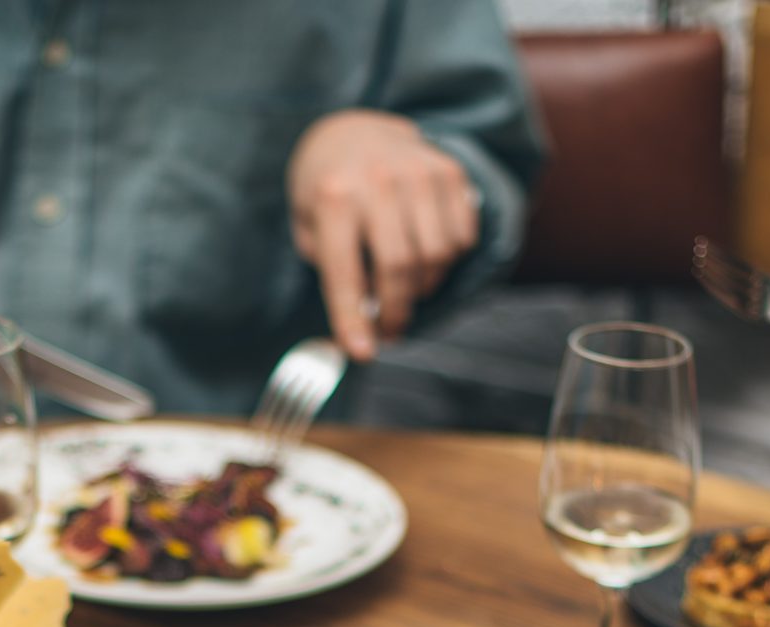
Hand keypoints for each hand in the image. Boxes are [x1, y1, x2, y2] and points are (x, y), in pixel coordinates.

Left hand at [288, 111, 478, 359]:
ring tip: (405, 286)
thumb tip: (360, 324)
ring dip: (423, 286)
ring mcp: (419, 173)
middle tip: (390, 330)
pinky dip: (449, 259)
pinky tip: (426, 255)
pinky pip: (462, 236)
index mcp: (334, 197)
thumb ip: (329, 269)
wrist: (354, 131)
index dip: (352, 318)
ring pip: (437, 256)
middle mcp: (378, 182)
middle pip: (399, 269)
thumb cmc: (327, 189)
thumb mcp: (308, 225)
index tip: (362, 352)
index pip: (344, 273)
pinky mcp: (449, 171)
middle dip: (396, 311)